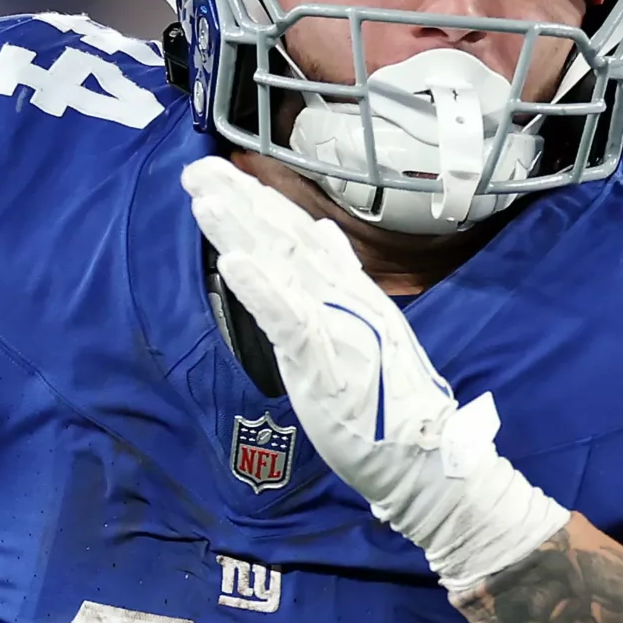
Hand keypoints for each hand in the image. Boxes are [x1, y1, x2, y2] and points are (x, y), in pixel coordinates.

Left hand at [182, 156, 568, 589]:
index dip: (261, 202)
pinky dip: (261, 289)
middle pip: (284, 237)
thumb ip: (342, 278)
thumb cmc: (390, 399)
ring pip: (282, 266)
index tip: (223, 174)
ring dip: (242, 229)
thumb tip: (322, 232)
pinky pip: (288, 318)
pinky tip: (233, 264)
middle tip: (197, 169)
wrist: (426, 452)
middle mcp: (341, 296)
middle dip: (240, 201)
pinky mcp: (324, 359)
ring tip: (206, 196)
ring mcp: (334, 324)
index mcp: (348, 289)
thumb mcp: (367, 325)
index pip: (299, 233)